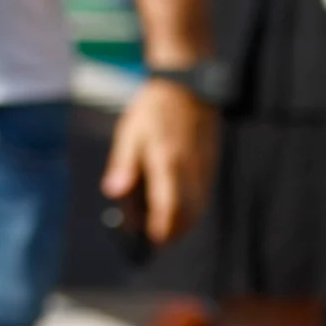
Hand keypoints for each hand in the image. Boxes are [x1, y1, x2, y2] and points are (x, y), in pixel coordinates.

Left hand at [102, 78, 215, 245]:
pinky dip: (192, 207)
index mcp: (167, 162)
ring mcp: (204, 167)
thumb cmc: (154, 108)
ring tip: (164, 224)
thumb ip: (123, 164)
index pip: (168, 209)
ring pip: (199, 208)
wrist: (187, 85)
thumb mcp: (130, 132)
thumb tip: (114, 192)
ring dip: (183, 222)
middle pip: (187, 215)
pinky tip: (178, 204)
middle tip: (154, 237)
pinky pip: (204, 195)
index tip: (149, 240)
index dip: (160, 231)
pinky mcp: (211, 163)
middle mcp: (189, 169)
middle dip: (172, 232)